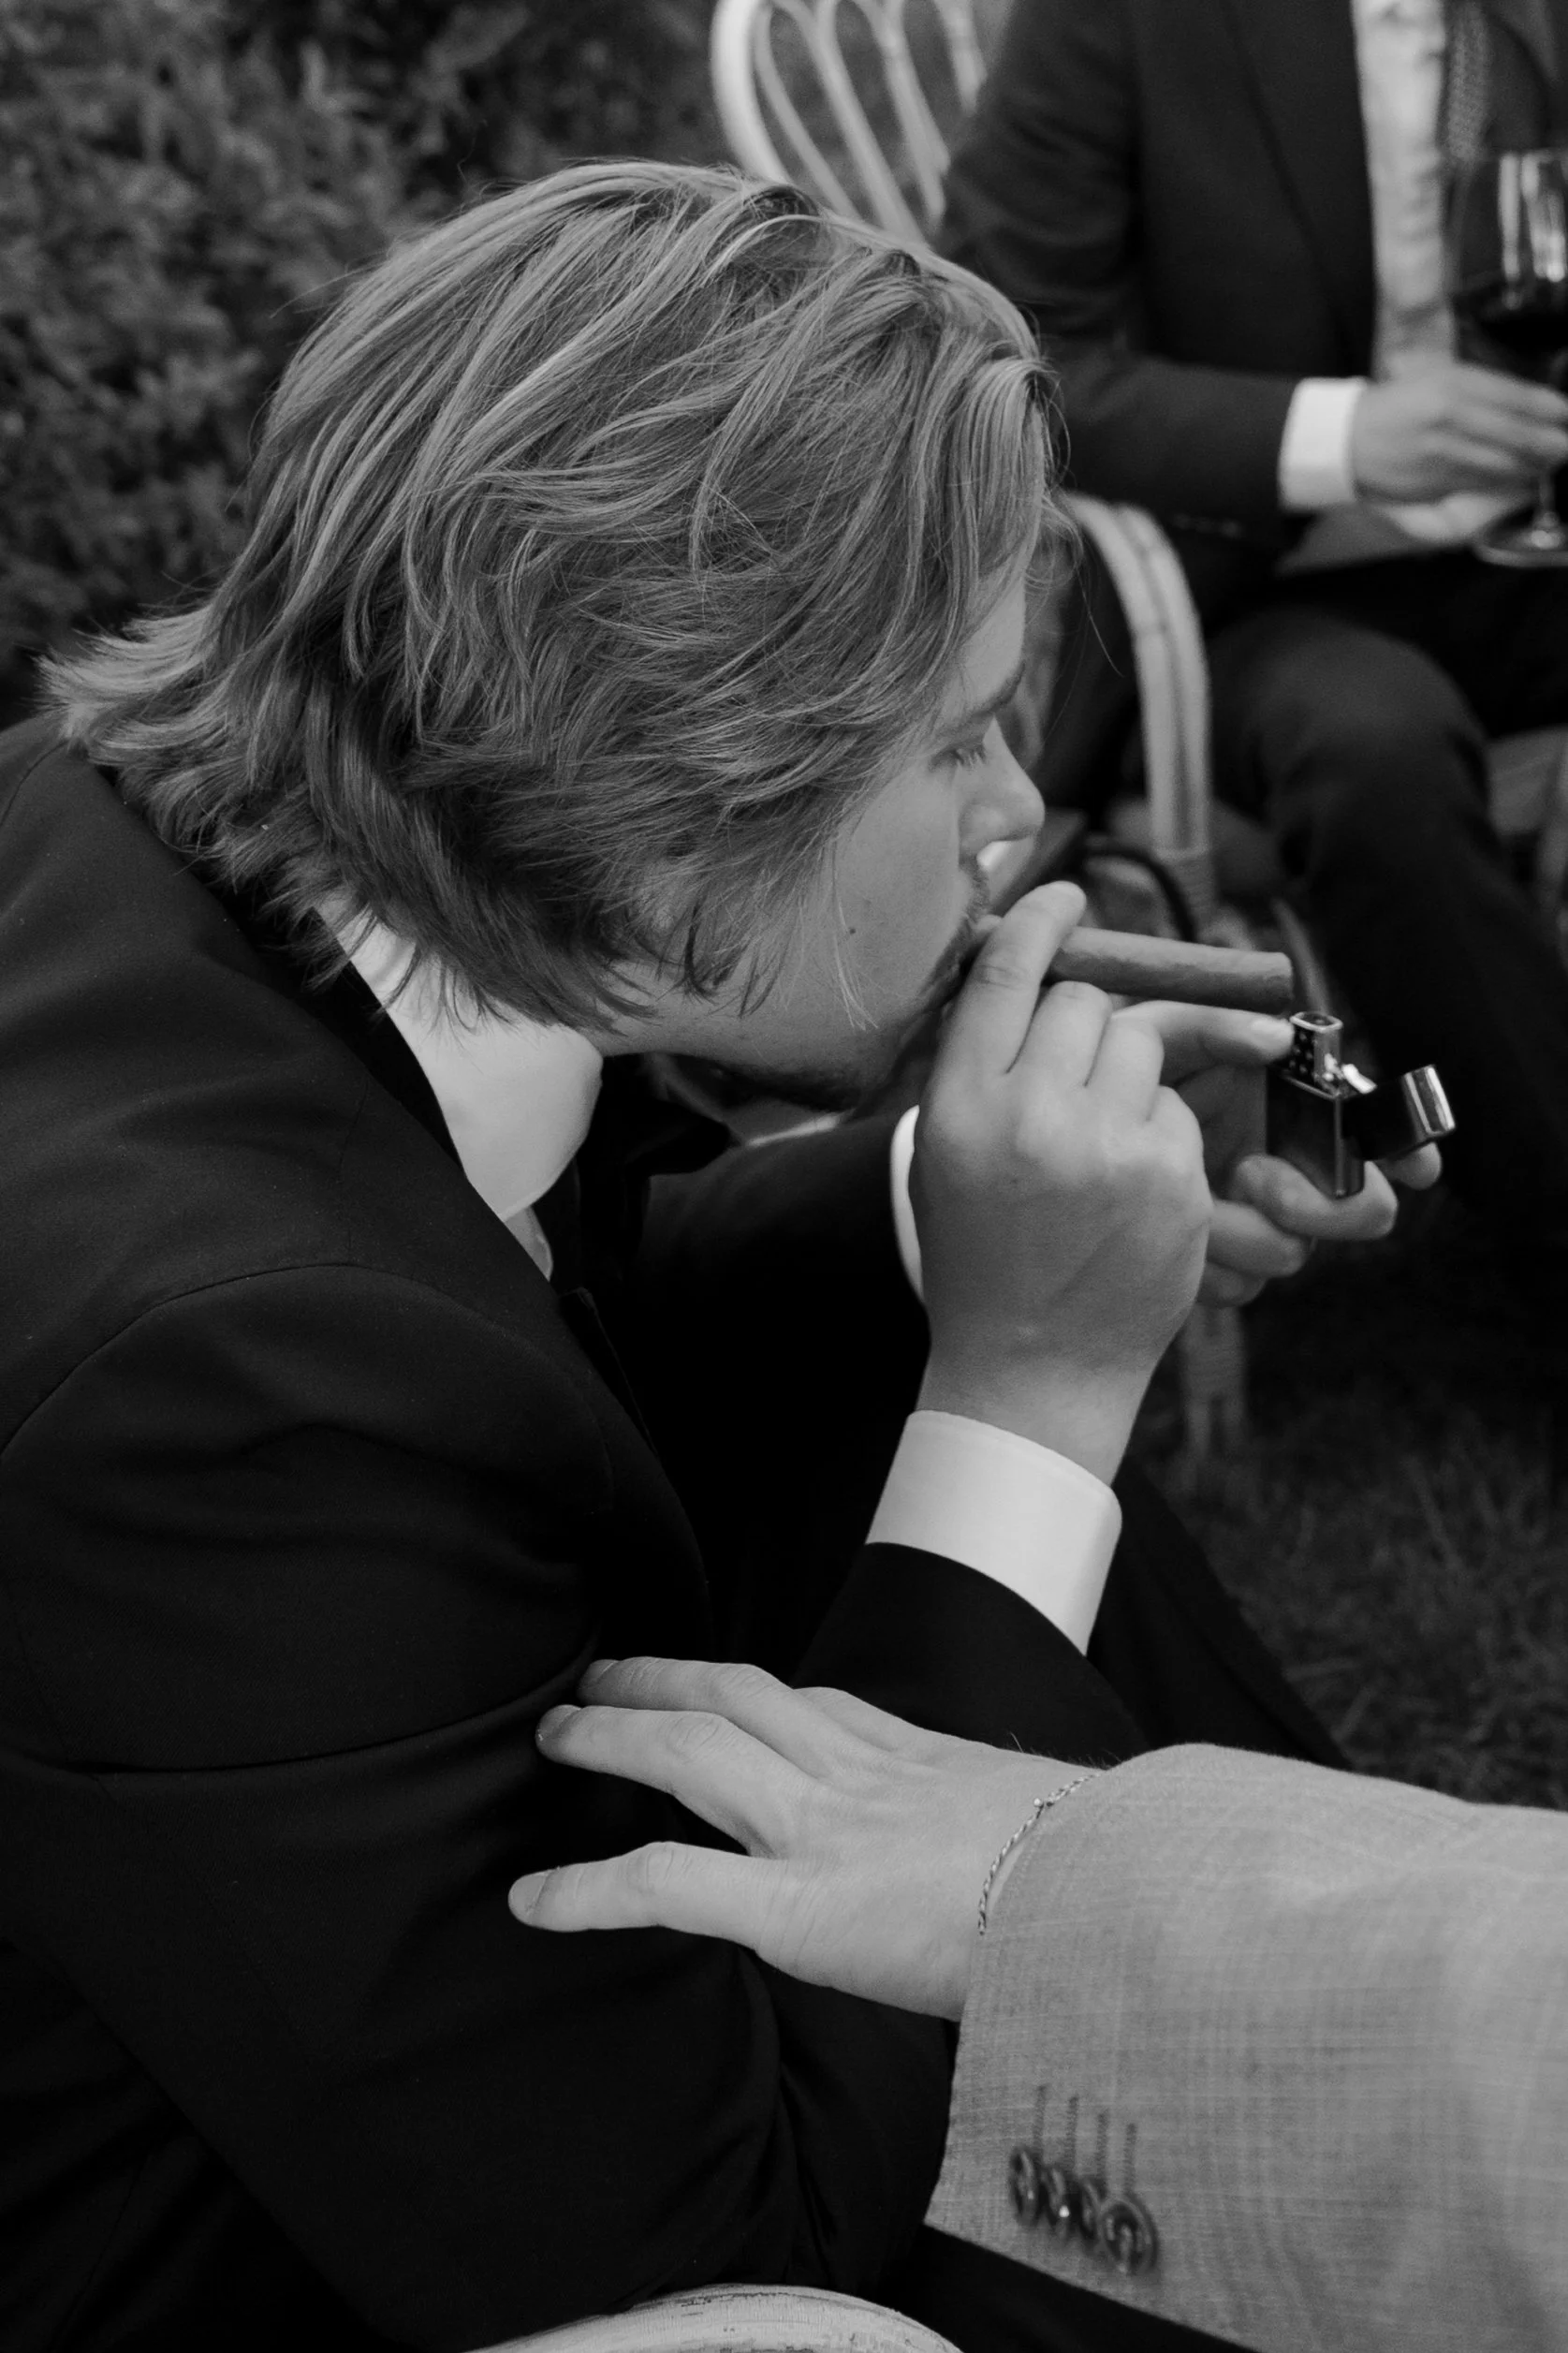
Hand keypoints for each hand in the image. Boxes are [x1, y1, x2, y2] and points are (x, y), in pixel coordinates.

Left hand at [508, 1656, 1071, 2018]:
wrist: (1123, 1905)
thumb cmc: (1109, 1880)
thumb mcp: (1057, 1829)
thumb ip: (1012, 1834)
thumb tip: (1037, 1867)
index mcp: (922, 1758)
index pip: (819, 1706)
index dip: (748, 1692)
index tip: (713, 1688)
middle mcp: (860, 1774)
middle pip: (735, 1695)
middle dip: (659, 1681)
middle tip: (597, 1680)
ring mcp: (822, 1831)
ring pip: (689, 1753)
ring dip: (614, 1735)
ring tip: (555, 1736)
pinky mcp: (797, 1907)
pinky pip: (666, 1884)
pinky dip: (589, 1888)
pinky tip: (533, 1901)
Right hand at [913, 884, 1210, 1479]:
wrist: (1031, 1370)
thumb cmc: (982, 1258)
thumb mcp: (947, 1156)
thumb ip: (980, 1066)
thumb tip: (1035, 966)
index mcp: (961, 1105)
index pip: (1008, 972)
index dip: (1043, 921)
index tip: (1066, 897)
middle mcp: (1032, 1114)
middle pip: (1085, 1002)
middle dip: (1089, 1021)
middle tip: (1076, 1067)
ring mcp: (1109, 1146)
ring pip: (1146, 1043)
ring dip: (1132, 1073)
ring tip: (1099, 1137)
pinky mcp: (1172, 1179)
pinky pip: (1179, 1109)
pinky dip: (1160, 1132)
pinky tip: (1126, 1188)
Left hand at [1128, 1004, 1441, 1306]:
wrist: (1056, 1147)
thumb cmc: (1110, 1081)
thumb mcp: (1156, 1039)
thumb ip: (1211, 1025)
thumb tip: (1275, 1039)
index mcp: (1291, 1113)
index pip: (1378, 1133)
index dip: (1411, 1150)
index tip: (1419, 1168)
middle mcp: (1287, 1171)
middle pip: (1362, 1210)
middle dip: (1322, 1205)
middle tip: (1252, 1177)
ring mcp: (1255, 1225)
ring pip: (1293, 1253)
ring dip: (1240, 1231)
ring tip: (1190, 1202)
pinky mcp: (1219, 1270)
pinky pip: (1242, 1287)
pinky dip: (1205, 1266)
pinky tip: (1167, 1238)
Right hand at [1348, 365, 1567, 502]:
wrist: (1348, 439)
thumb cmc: (1401, 406)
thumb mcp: (1442, 379)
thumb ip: (1486, 390)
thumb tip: (1534, 406)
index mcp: (1454, 384)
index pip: (1516, 397)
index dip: (1550, 409)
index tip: (1566, 415)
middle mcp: (1451, 418)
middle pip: (1517, 434)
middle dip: (1551, 443)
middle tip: (1566, 447)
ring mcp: (1443, 453)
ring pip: (1503, 464)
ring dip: (1534, 467)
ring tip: (1551, 464)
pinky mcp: (1435, 482)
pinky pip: (1481, 483)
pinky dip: (1508, 483)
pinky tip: (1523, 480)